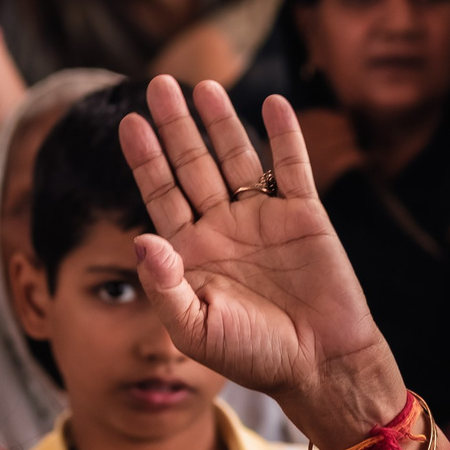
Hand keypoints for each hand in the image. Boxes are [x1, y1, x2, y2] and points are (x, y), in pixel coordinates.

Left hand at [123, 77, 402, 449]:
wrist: (321, 364)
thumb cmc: (254, 355)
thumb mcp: (195, 329)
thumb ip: (164, 286)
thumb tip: (140, 238)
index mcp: (191, 253)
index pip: (161, 194)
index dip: (145, 158)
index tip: (129, 122)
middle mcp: (223, 228)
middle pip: (193, 165)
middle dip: (175, 126)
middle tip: (159, 85)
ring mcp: (263, 218)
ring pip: (237, 158)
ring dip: (221, 122)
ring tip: (204, 85)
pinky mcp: (304, 215)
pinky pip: (292, 166)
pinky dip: (283, 135)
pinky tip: (272, 104)